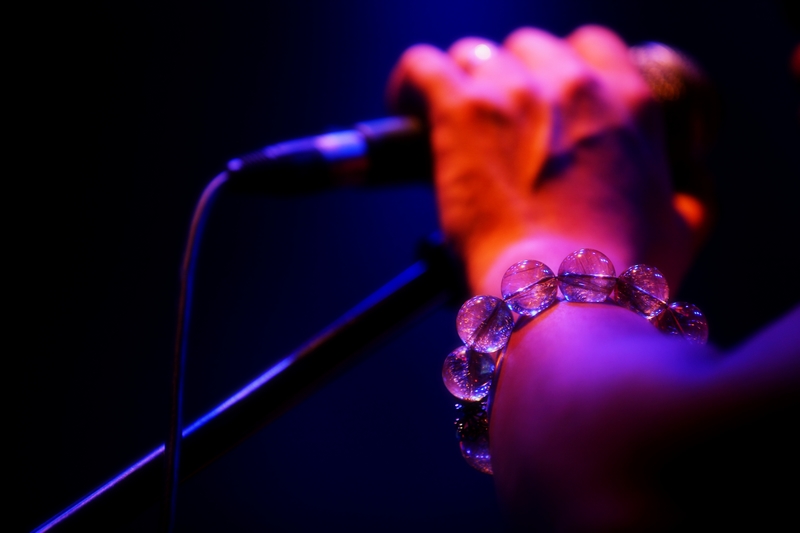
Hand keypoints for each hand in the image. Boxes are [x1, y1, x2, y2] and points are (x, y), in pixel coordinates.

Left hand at [387, 26, 710, 295]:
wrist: (565, 300)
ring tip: (449, 123)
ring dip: (463, 84)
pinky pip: (423, 66)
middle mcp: (573, 84)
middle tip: (495, 124)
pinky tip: (408, 106)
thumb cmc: (619, 276)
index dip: (561, 69)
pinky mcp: (462, 110)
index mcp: (628, 103)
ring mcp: (515, 92)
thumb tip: (685, 180)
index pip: (592, 45)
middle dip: (511, 79)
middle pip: (528, 48)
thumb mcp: (682, 228)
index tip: (543, 97)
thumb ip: (686, 192)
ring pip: (476, 55)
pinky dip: (411, 83)